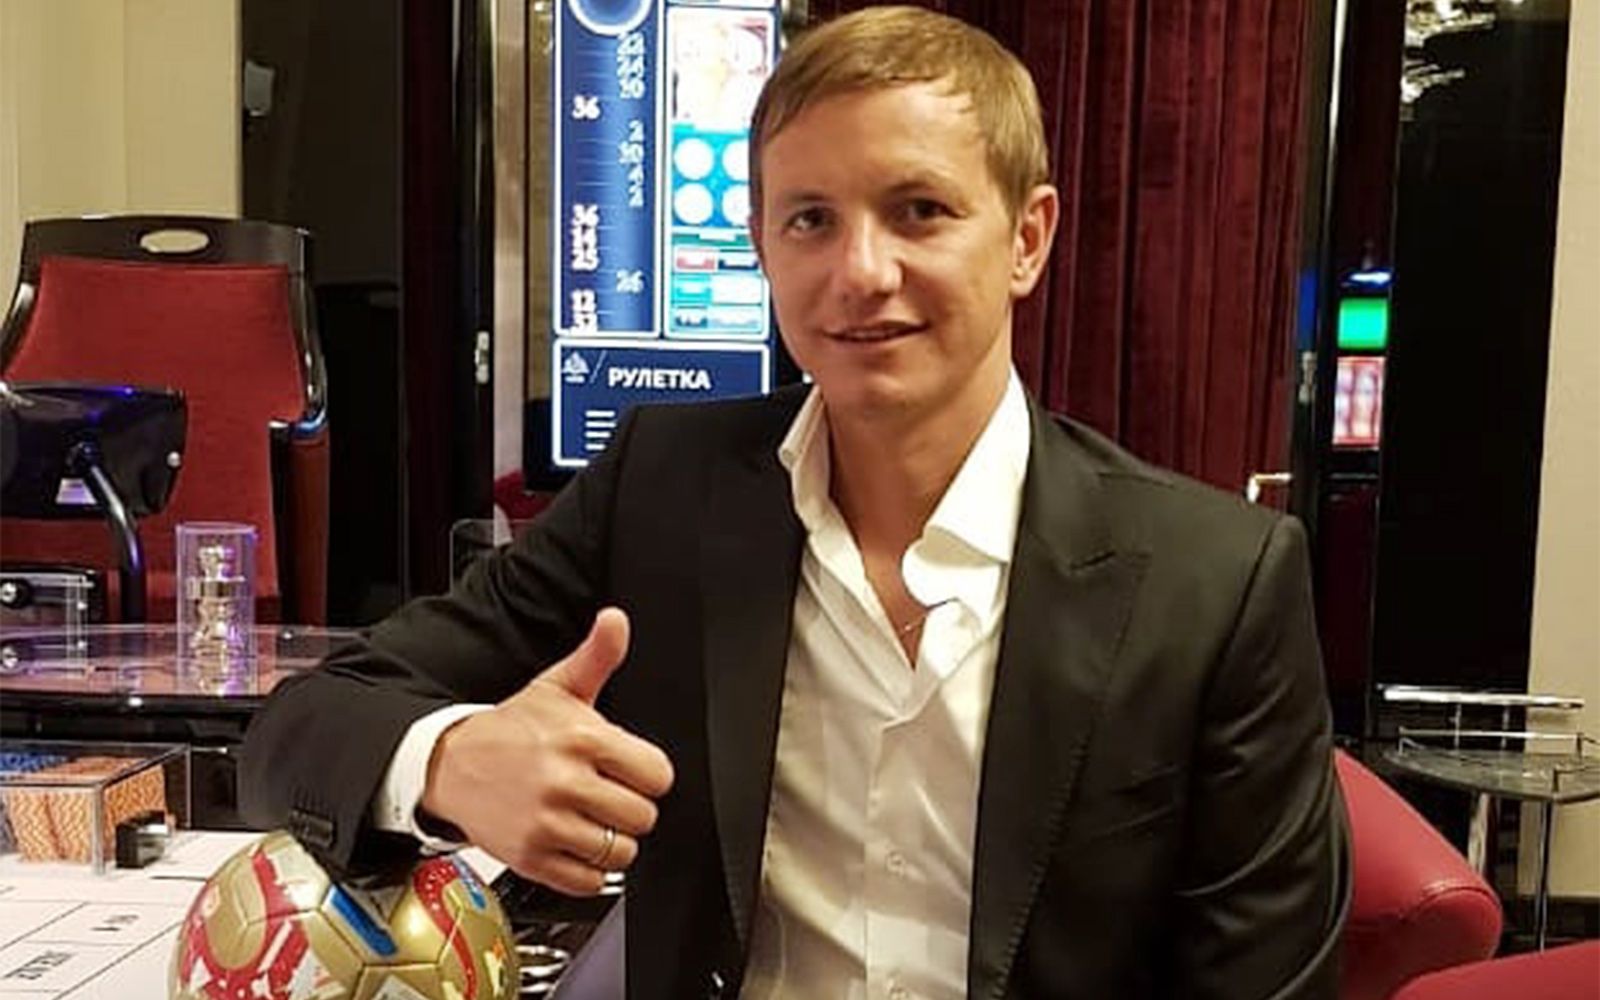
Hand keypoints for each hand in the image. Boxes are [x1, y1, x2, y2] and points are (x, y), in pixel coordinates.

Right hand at [420, 607, 674, 894]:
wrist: (452, 763)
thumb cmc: (513, 730)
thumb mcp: (557, 687)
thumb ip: (597, 657)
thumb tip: (616, 621)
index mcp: (580, 738)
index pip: (657, 775)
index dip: (648, 775)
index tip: (631, 771)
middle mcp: (564, 782)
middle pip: (643, 816)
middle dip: (632, 808)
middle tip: (609, 795)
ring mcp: (546, 824)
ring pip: (620, 852)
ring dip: (611, 840)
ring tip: (591, 819)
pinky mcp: (531, 859)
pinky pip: (589, 882)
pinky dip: (589, 870)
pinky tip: (574, 843)